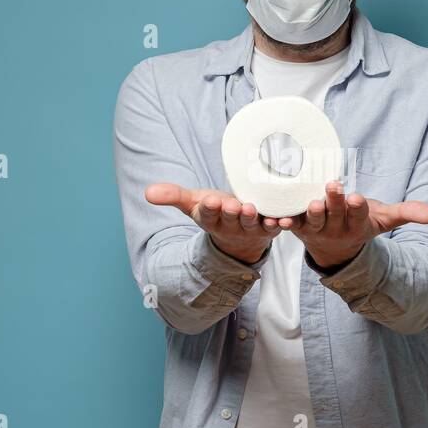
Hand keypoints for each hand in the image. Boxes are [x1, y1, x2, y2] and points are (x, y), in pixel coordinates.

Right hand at [145, 182, 282, 264]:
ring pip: (251, 223)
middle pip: (230, 218)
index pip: (207, 215)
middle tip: (231, 204)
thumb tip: (147, 192)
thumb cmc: (216, 212)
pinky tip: (280, 219)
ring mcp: (250, 228)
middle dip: (230, 212)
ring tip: (250, 208)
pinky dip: (278, 224)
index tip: (208, 201)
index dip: (208, 209)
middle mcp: (230, 225)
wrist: (240, 235)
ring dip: (251, 217)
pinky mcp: (269, 229)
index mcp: (211, 218)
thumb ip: (173, 196)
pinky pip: (275, 227)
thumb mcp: (193, 203)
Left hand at [280, 180, 427, 269]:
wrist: (335, 248)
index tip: (358, 198)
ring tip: (312, 202)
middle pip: (335, 214)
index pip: (360, 215)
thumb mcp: (384, 219)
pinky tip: (278, 217)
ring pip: (314, 221)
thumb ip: (407, 213)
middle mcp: (337, 228)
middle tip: (333, 186)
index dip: (358, 207)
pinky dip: (285, 221)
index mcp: (358, 224)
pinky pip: (291, 225)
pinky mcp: (300, 228)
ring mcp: (317, 229)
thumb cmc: (360, 222)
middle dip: (334, 201)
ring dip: (312, 212)